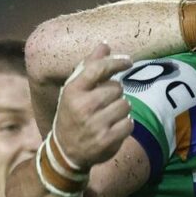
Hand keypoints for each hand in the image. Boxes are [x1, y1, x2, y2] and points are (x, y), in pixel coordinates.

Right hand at [52, 43, 133, 168]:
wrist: (66, 151)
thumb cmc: (72, 113)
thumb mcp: (74, 90)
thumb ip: (89, 66)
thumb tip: (104, 45)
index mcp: (72, 91)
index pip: (98, 69)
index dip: (116, 62)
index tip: (128, 61)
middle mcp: (82, 107)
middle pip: (117, 88)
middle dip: (115, 93)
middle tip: (104, 102)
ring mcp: (95, 125)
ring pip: (126, 105)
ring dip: (121, 108)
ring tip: (108, 115)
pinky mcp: (106, 141)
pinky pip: (129, 123)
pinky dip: (126, 124)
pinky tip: (113, 127)